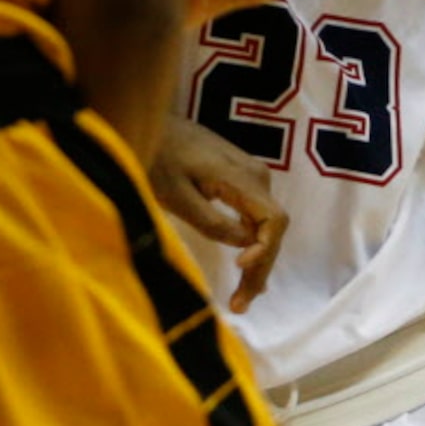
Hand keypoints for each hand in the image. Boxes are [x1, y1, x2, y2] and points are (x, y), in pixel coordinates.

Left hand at [149, 116, 287, 312]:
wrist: (151, 121)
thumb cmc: (157, 157)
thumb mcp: (177, 196)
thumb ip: (212, 222)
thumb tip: (244, 247)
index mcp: (243, 178)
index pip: (274, 222)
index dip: (264, 251)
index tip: (240, 268)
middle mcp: (257, 175)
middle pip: (273, 230)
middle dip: (260, 269)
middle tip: (241, 304)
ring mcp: (251, 175)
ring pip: (265, 226)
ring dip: (257, 261)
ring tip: (243, 296)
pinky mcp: (241, 178)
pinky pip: (255, 216)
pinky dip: (251, 244)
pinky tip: (243, 267)